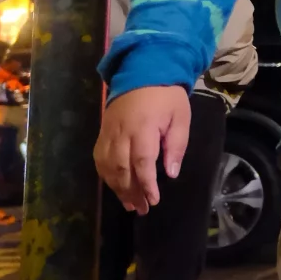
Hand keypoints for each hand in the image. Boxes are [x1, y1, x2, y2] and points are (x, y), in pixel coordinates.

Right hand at [96, 85, 191, 212]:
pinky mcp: (102, 132)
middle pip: (122, 169)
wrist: (142, 70)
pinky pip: (99, 158)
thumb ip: (176, 145)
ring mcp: (108, 132)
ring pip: (107, 167)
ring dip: (117, 188)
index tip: (154, 200)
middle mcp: (121, 132)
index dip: (146, 184)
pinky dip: (105, 175)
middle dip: (131, 192)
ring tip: (129, 204)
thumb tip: (171, 173)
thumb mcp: (181, 117)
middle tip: (142, 209)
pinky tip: (114, 186)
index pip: (142, 162)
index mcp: (143, 128)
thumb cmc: (167, 95)